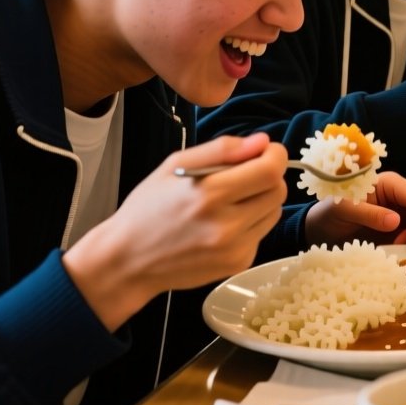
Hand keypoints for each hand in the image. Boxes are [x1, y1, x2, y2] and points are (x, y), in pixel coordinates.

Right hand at [64, 133, 288, 330]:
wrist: (127, 260)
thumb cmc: (148, 209)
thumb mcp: (175, 165)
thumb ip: (222, 149)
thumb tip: (262, 141)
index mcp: (209, 194)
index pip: (270, 170)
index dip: (275, 155)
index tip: (266, 150)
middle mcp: (226, 224)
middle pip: (278, 190)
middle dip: (268, 176)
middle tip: (245, 175)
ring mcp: (234, 248)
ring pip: (274, 211)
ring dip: (261, 199)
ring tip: (230, 200)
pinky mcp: (238, 263)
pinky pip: (261, 232)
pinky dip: (251, 222)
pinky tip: (224, 223)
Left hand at [304, 172, 405, 250]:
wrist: (320, 228)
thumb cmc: (329, 214)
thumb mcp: (344, 211)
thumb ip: (369, 214)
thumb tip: (396, 221)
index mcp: (389, 183)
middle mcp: (400, 193)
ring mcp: (403, 209)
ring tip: (399, 248)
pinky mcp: (402, 224)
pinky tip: (399, 250)